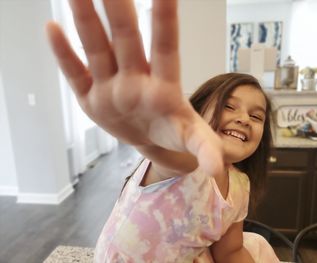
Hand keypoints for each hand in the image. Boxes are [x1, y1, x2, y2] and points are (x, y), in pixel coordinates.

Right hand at [46, 0, 222, 176]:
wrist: (153, 142)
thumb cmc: (175, 134)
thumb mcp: (194, 142)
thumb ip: (207, 151)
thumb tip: (218, 172)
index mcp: (165, 86)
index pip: (166, 46)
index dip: (165, 19)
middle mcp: (137, 79)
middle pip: (127, 40)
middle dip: (118, 9)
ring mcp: (112, 87)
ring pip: (98, 49)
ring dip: (86, 21)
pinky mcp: (93, 99)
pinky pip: (77, 74)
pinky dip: (64, 55)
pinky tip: (53, 28)